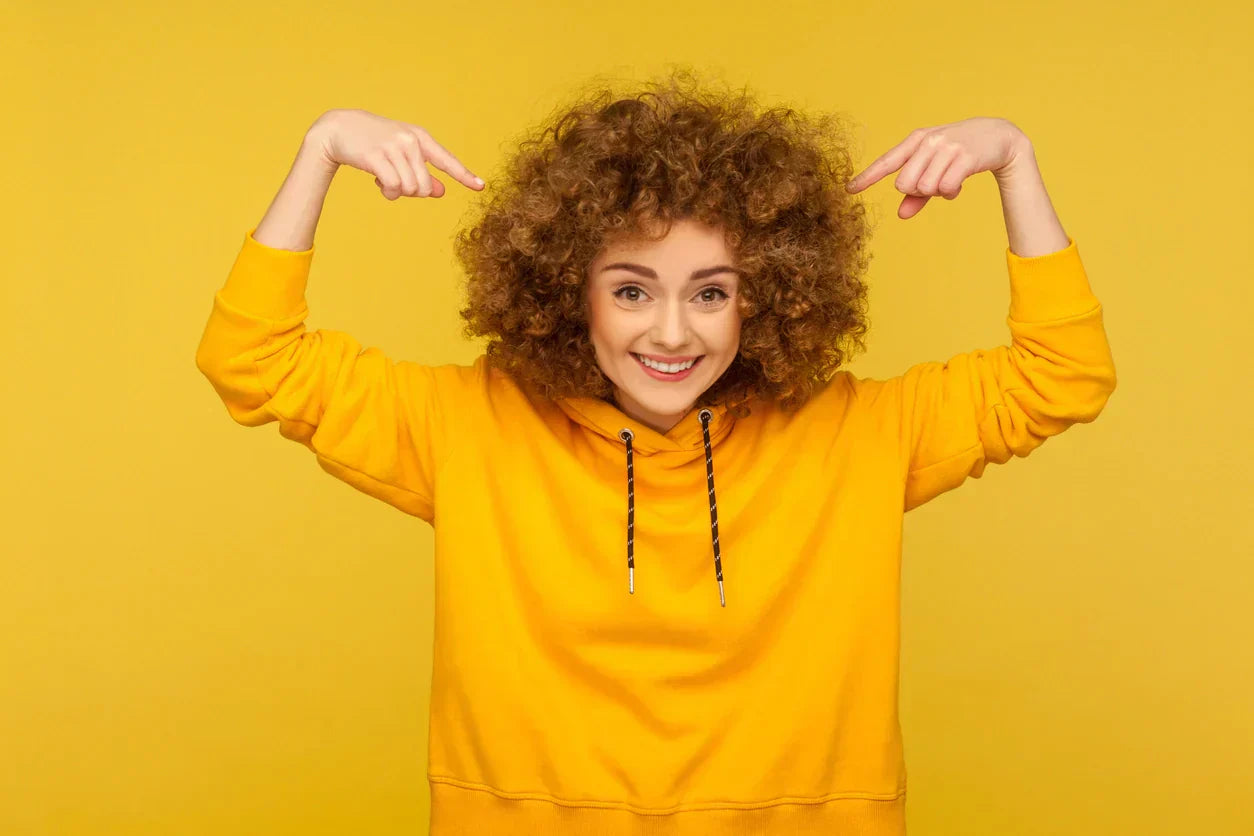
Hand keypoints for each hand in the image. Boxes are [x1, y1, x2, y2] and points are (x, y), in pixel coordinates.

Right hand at [306, 108, 484, 200]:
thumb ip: (421, 171)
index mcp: (420, 138)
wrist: (339, 129)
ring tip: (385, 180)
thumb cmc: (374, 143)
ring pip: (409, 188)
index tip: (481, 186)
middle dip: (412, 192)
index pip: (447, 160)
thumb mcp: (400, 154)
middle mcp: (410, 141)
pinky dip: (388, 192)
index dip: (464, 175)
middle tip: (398, 183)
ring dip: (397, 193)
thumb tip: (440, 192)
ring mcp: (394, 147)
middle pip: (425, 186)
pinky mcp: (376, 156)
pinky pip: (393, 187)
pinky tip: (379, 183)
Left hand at [845, 117, 1028, 218]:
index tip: (848, 189)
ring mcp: (946, 147)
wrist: (997, 136)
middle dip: (917, 192)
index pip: (886, 162)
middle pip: (904, 184)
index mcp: (916, 141)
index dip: (867, 177)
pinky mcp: (964, 156)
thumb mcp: (935, 168)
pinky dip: (951, 193)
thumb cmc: (958, 153)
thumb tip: (901, 215)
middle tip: (933, 184)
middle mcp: (928, 141)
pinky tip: (958, 186)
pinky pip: (946, 188)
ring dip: (937, 193)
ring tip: (949, 181)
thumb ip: (917, 193)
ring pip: (925, 187)